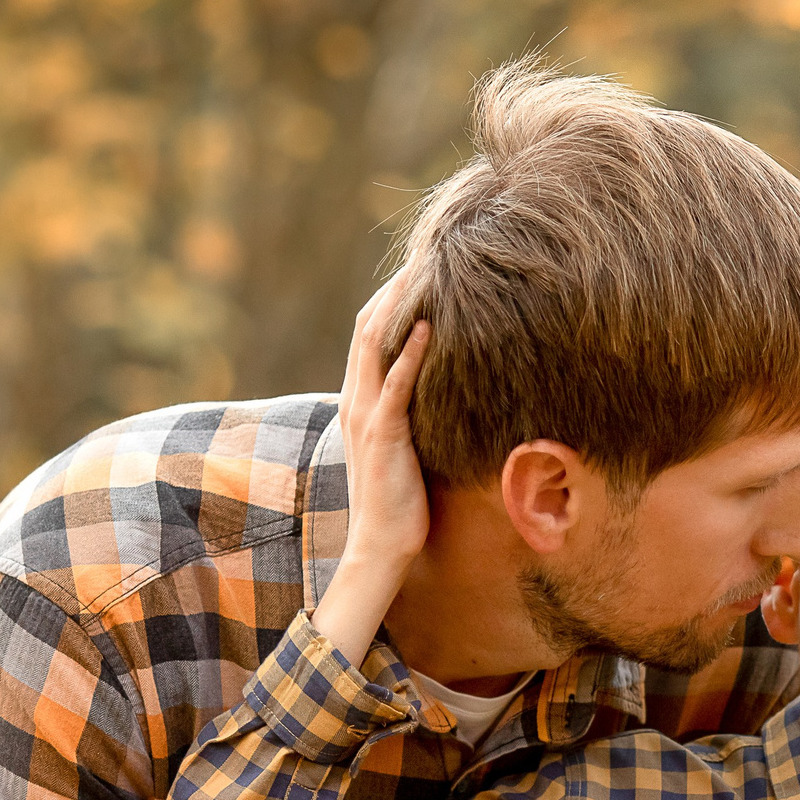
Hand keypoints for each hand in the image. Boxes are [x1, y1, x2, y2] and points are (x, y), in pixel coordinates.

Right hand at [312, 270, 430, 661]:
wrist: (381, 545)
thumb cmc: (400, 501)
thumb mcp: (405, 447)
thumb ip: (413, 416)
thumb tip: (443, 392)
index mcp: (360, 399)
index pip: (370, 334)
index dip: (391, 299)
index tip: (421, 270)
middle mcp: (357, 399)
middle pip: (370, 326)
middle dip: (396, 288)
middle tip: (427, 254)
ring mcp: (367, 415)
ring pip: (375, 344)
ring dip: (400, 306)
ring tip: (425, 271)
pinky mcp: (383, 434)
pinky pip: (396, 385)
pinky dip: (411, 353)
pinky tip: (430, 326)